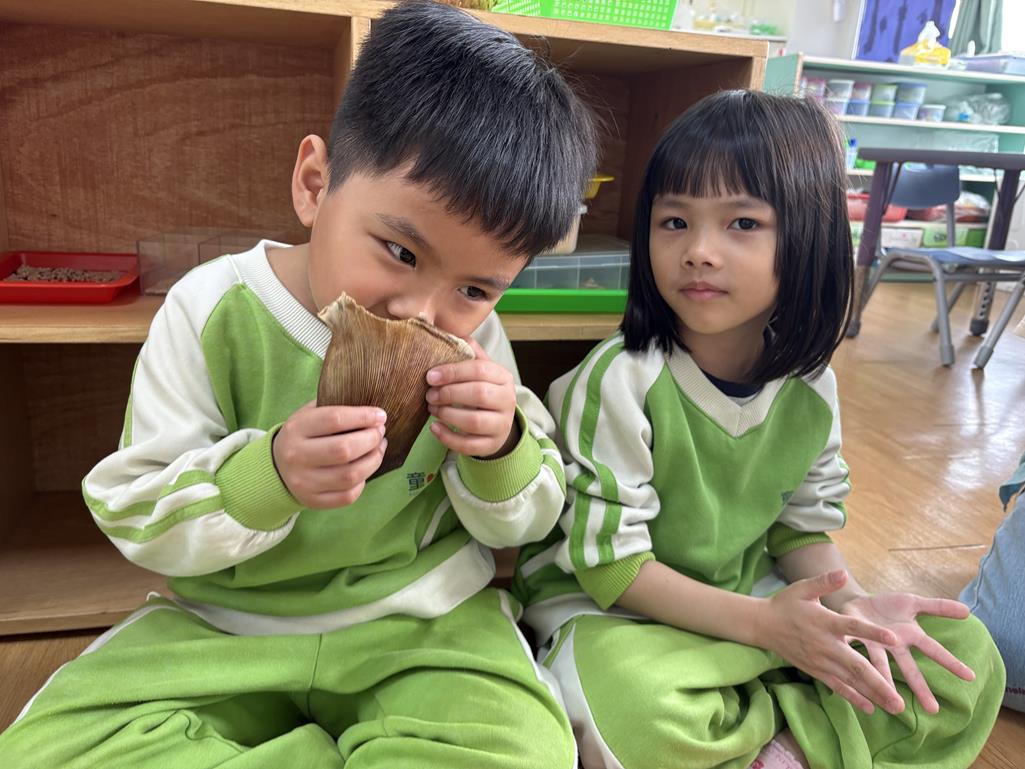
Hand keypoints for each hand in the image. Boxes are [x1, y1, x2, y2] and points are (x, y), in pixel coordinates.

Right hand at [272, 401, 386, 508]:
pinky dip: (363, 482)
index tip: (380, 415)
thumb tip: (372, 410)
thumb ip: (335, 407)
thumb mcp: (309, 415)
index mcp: (296, 429)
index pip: (335, 419)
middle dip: (371, 439)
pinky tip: (365, 469)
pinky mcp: (313, 501)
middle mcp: (297, 456)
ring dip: (374, 460)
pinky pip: (348, 496)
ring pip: (350, 475)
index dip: (363, 416)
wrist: (277, 467)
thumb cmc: (304, 436)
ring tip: (379, 448)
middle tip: (380, 433)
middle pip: (344, 449)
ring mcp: (304, 482)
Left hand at [425, 338, 517, 457]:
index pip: (480, 369)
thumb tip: (447, 332)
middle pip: (478, 394)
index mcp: (503, 377)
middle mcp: (507, 400)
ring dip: (447, 414)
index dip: (453, 371)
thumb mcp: (480, 370)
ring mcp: (501, 425)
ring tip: (432, 408)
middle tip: (429, 394)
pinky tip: (434, 428)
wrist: (497, 422)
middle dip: (449, 393)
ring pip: (474, 421)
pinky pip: (469, 445)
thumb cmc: (482, 390)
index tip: (430, 375)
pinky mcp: (491, 445)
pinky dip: (448, 438)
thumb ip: (468, 352)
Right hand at [760, 570, 903, 715]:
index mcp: (824, 621)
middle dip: (880, 684)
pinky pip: (837, 687)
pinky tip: (870, 708)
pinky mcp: (815, 671)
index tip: (894, 639)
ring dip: (873, 695)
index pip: (852, 627)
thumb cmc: (786, 604)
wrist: (762, 625)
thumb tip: (843, 573)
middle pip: (856, 666)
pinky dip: (854, 698)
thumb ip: (824, 582)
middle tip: (900, 701)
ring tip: (894, 708)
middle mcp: (825, 645)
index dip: (872, 633)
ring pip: (850, 681)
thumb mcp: (802, 588)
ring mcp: (820, 661)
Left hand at [838, 591, 974, 714]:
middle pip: (909, 669)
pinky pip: (855, 652)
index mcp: (910, 636)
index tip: (971, 677)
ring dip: (887, 684)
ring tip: (894, 705)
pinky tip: (858, 682)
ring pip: (881, 666)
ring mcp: (874, 645)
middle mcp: (893, 646)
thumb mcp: (913, 602)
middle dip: (921, 689)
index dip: (951, 662)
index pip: (934, 650)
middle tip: (933, 710)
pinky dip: (856, 664)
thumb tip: (968, 611)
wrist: (856, 601)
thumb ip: (937, 607)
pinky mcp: (854, 640)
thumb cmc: (887, 607)